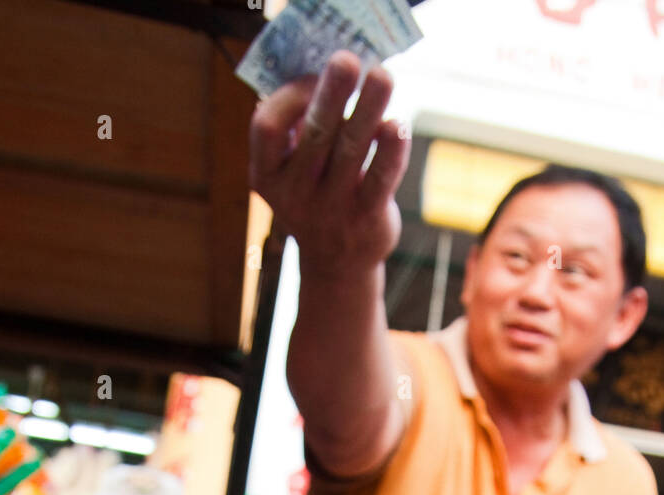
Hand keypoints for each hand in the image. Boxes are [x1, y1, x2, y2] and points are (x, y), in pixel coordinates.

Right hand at [248, 50, 409, 274]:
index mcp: (267, 175)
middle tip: (346, 60)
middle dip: (331, 94)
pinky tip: (397, 125)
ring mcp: (331, 210)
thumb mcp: (292, 170)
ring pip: (351, 150)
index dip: (288, 97)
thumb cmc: (316, 196)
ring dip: (368, 109)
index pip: (266, 130)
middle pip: (315, 136)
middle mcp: (295, 194)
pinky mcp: (366, 219)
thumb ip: (301, 129)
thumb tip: (327, 70)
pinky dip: (392, 150)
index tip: (312, 77)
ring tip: (382, 76)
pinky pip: (381, 178)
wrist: (337, 266)